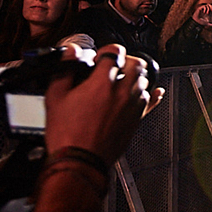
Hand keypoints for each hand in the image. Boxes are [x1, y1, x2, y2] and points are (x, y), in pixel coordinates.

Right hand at [44, 44, 163, 165]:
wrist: (80, 161)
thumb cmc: (68, 134)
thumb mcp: (55, 98)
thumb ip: (63, 71)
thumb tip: (70, 54)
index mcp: (102, 83)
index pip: (115, 52)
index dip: (107, 50)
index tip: (101, 56)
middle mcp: (122, 92)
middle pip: (136, 63)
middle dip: (126, 60)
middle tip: (115, 64)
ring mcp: (133, 106)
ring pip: (145, 80)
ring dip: (135, 76)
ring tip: (124, 79)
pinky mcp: (137, 119)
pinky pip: (152, 102)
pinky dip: (153, 94)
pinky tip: (156, 91)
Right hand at [192, 2, 211, 26]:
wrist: (196, 21)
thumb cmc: (201, 22)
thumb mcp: (208, 23)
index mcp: (208, 12)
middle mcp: (206, 9)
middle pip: (210, 5)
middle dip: (211, 6)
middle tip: (211, 10)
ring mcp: (203, 9)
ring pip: (207, 5)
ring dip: (208, 9)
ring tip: (207, 13)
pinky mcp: (200, 8)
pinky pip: (204, 6)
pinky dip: (205, 9)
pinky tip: (204, 12)